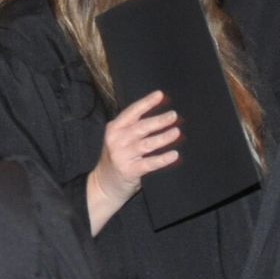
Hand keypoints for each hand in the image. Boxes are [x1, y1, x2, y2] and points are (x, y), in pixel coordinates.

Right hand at [85, 91, 177, 233]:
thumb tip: (161, 114)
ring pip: (147, 144)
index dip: (146, 102)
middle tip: (174, 115)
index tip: (160, 95)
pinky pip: (150, 163)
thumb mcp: (118, 138)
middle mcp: (116, 140)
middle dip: (159, 120)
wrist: (103, 184)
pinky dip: (163, 159)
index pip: (132, 112)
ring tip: (176, 132)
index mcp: (114, 128)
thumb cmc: (117, 157)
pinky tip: (174, 154)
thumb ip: (133, 127)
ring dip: (163, 137)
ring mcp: (122, 156)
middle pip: (141, 127)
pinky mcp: (129, 171)